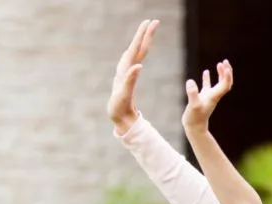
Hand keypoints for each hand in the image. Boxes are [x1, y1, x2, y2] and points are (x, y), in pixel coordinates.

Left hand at [107, 19, 158, 134]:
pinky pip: (137, 58)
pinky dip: (141, 50)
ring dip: (144, 39)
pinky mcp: (130, 75)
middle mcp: (125, 67)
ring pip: (137, 51)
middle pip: (137, 46)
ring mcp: (127, 70)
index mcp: (125, 70)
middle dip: (145, 33)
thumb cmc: (119, 106)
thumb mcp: (124, 94)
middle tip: (154, 21)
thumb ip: (130, 79)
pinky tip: (141, 48)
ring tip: (150, 29)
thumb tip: (139, 65)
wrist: (117, 115)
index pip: (135, 48)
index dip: (142, 36)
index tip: (149, 24)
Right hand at [183, 60, 233, 132]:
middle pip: (225, 83)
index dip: (227, 75)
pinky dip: (208, 78)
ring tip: (220, 64)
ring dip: (221, 74)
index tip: (225, 66)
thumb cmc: (194, 118)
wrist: (194, 128)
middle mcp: (214, 96)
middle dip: (227, 72)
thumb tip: (190, 82)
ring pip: (218, 83)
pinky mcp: (202, 98)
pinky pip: (207, 86)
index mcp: (214, 96)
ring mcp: (208, 97)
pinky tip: (206, 71)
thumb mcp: (193, 106)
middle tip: (225, 61)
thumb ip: (192, 94)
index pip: (225, 84)